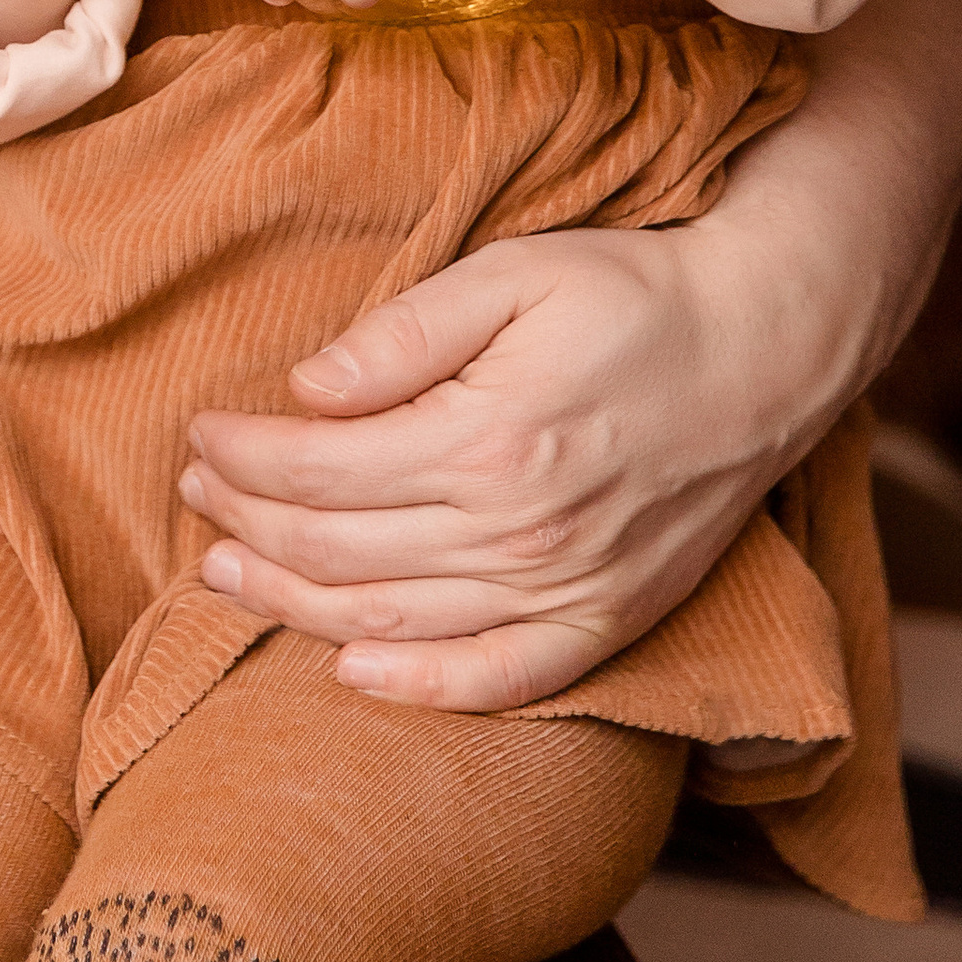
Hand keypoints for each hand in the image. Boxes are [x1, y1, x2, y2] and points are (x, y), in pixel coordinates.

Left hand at [174, 212, 808, 707]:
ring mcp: (568, 589)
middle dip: (248, 522)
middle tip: (194, 495)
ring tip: (227, 572)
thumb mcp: (510, 272)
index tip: (199, 434)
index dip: (243, 456)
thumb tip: (306, 389)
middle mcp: (523, 531)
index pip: (321, 467)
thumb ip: (402, 335)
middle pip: (341, 549)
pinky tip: (351, 674)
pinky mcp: (608, 621)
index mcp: (489, 439)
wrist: (767, 348)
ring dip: (295, 605)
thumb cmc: (632, 296)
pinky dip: (421, 689)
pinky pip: (500, 680)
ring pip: (395, 623)